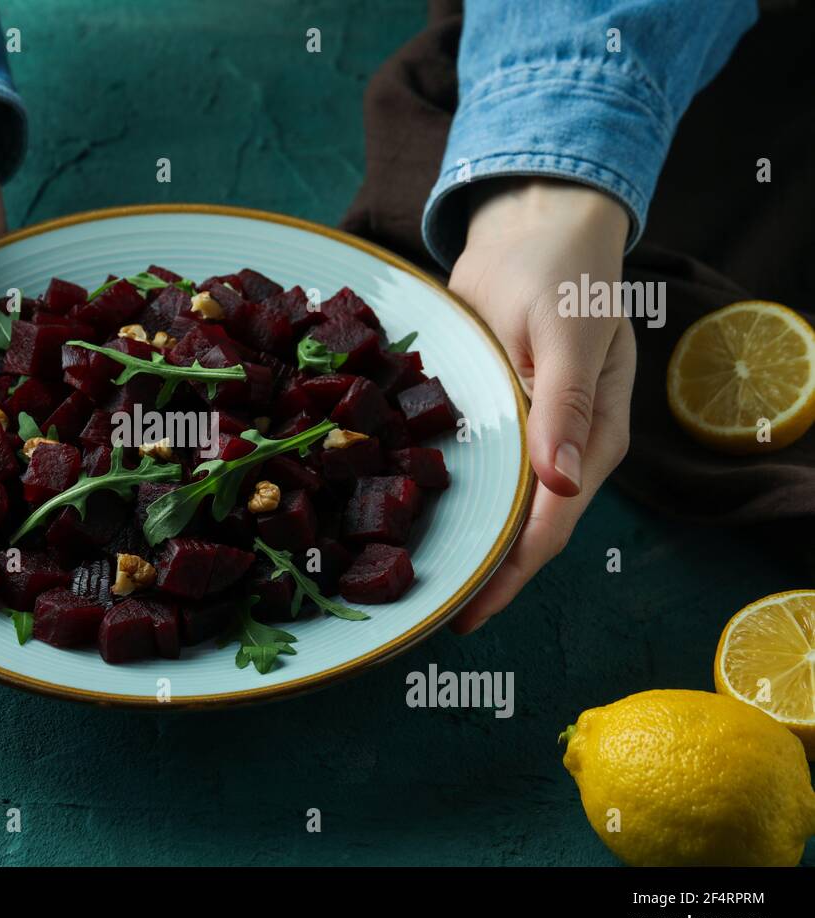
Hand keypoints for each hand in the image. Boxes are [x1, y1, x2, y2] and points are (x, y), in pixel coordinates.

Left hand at [446, 178, 635, 632]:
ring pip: (492, 506)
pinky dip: (441, 496)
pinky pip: (467, 468)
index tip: (470, 613)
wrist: (529, 227)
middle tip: (427, 618)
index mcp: (590, 440)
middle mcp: (557, 450)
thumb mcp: (570, 332)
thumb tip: (559, 483)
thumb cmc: (563, 273)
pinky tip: (399, 517)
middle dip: (482, 575)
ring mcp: (521, 437)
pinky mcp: (489, 418)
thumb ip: (564, 405)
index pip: (550, 523)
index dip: (511, 573)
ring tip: (411, 585)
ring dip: (459, 543)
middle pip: (520, 530)